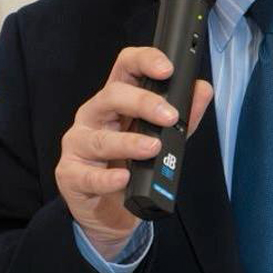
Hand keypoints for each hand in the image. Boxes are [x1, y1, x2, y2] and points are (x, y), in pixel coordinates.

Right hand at [55, 47, 213, 260]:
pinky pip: (86, 175)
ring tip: (153, 148)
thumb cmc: (136, 167)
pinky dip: (106, 178)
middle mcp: (94, 116)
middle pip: (112, 96)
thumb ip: (185, 116)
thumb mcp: (165, 138)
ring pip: (99, 137)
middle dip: (142, 102)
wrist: (112, 212)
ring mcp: (78, 144)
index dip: (144, 60)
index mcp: (117, 101)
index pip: (126, 67)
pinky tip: (123, 177)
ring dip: (128, 142)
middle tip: (169, 116)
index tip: (167, 69)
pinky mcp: (70, 175)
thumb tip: (203, 91)